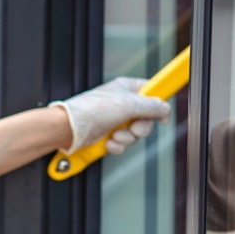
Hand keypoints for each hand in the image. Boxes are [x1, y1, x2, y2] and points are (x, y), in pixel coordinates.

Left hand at [52, 76, 170, 153]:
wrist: (70, 129)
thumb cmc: (91, 110)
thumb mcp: (128, 105)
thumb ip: (151, 107)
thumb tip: (165, 108)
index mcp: (126, 88)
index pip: (151, 92)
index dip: (158, 104)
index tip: (163, 117)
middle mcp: (121, 103)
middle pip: (146, 118)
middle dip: (140, 128)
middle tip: (133, 128)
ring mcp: (115, 119)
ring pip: (135, 133)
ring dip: (127, 138)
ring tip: (115, 135)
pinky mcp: (108, 134)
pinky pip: (122, 143)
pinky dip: (117, 145)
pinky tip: (108, 142)